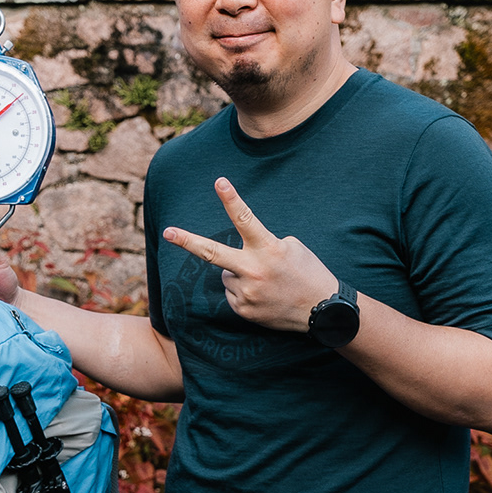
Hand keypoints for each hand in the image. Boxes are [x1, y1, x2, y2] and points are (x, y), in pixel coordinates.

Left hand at [162, 178, 340, 332]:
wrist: (324, 311)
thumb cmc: (308, 273)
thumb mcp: (292, 248)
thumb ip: (262, 244)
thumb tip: (237, 254)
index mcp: (268, 249)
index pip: (245, 220)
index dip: (231, 199)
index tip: (219, 181)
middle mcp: (253, 270)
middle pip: (212, 253)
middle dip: (187, 241)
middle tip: (167, 232)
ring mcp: (246, 293)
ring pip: (227, 275)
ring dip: (240, 274)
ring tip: (267, 282)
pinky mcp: (244, 310)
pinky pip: (233, 293)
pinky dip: (244, 292)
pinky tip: (264, 296)